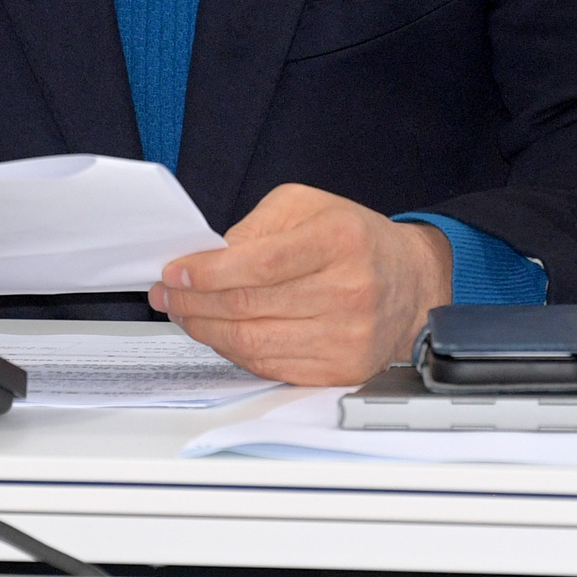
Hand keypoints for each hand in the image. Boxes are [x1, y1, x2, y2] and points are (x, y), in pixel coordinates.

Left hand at [146, 183, 451, 384]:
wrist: (409, 282)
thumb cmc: (353, 238)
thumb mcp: (307, 206)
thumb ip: (256, 226)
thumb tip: (206, 260)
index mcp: (340, 241)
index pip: (259, 263)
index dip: (207, 272)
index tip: (175, 271)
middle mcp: (348, 292)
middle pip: (249, 306)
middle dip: (194, 301)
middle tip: (166, 294)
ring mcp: (346, 337)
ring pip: (253, 343)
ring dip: (205, 331)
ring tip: (182, 314)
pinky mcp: (340, 369)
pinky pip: (270, 367)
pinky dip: (233, 351)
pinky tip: (216, 334)